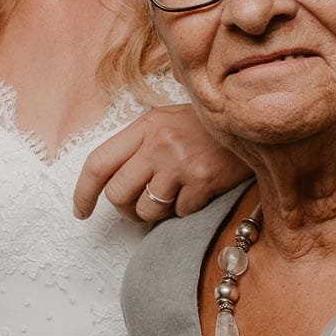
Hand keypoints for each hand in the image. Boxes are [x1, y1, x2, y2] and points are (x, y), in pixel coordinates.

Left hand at [72, 103, 248, 221]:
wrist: (254, 122)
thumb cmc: (206, 127)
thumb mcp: (167, 121)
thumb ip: (137, 145)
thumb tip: (108, 180)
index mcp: (145, 125)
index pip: (98, 163)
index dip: (82, 192)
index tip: (80, 210)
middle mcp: (158, 143)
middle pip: (117, 194)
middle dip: (124, 208)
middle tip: (137, 207)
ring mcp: (181, 164)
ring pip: (146, 210)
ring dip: (156, 212)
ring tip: (173, 195)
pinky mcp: (204, 183)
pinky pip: (179, 213)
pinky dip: (185, 210)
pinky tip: (197, 191)